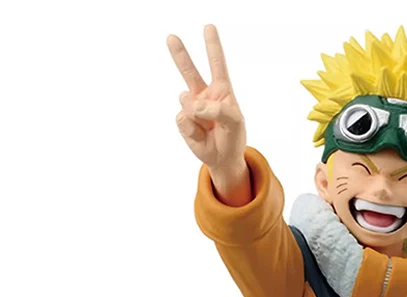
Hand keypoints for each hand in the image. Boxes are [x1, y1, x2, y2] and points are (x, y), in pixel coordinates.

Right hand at [167, 25, 247, 200]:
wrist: (223, 158)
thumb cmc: (233, 137)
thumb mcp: (235, 122)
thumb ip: (219, 109)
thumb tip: (193, 104)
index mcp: (221, 90)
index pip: (217, 64)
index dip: (213, 46)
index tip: (209, 27)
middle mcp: (204, 95)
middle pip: (189, 71)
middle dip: (180, 54)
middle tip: (171, 37)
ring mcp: (191, 107)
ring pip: (185, 100)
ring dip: (197, 114)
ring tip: (209, 128)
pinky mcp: (183, 121)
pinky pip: (183, 119)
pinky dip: (193, 130)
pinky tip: (201, 135)